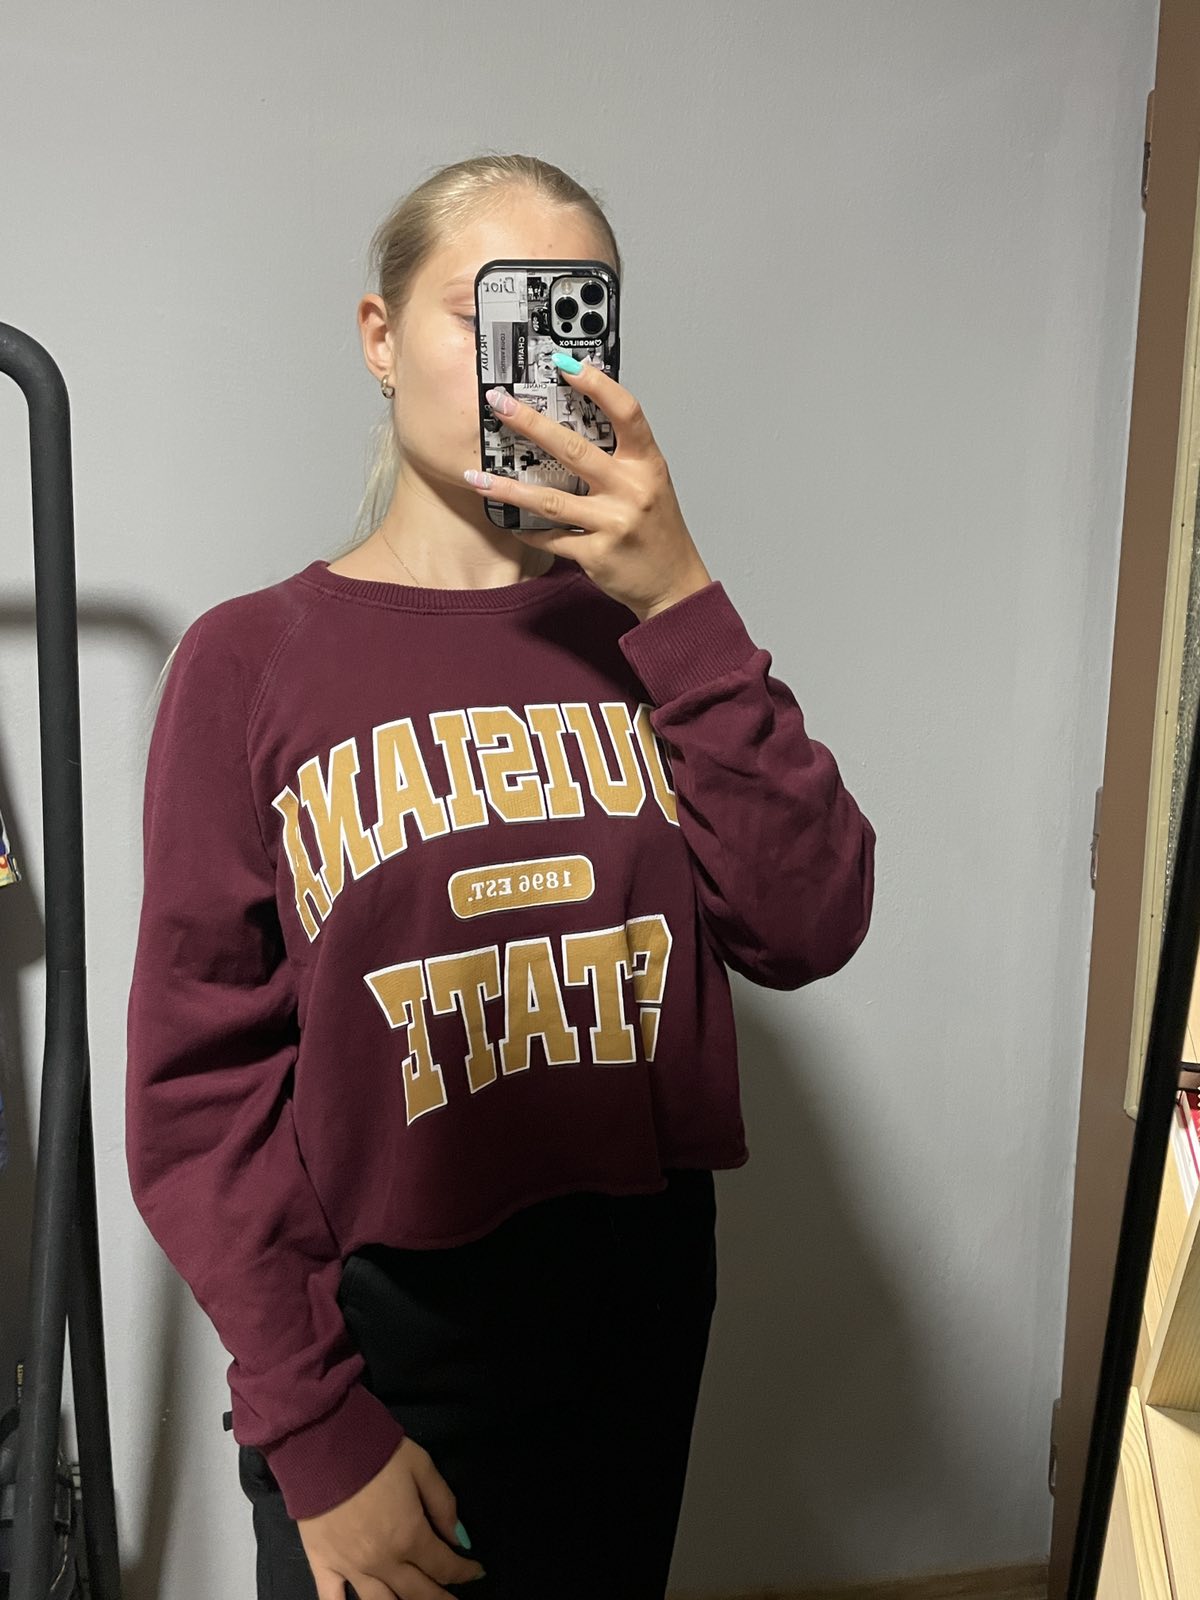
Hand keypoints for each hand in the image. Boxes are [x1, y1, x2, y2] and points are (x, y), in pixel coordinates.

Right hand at [297, 1435, 485, 1598]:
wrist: (324, 1445)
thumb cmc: (376, 1453)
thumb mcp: (422, 1467)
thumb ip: (443, 1504)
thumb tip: (460, 1538)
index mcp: (409, 1537)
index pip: (444, 1565)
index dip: (464, 1571)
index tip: (476, 1572)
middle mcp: (383, 1561)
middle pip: (418, 1593)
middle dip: (441, 1599)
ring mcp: (350, 1568)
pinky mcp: (322, 1565)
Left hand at [468, 361, 712, 622]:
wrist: (674, 583)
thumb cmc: (657, 531)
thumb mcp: (650, 483)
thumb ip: (621, 455)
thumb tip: (580, 419)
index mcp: (647, 464)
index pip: (626, 412)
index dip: (597, 384)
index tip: (565, 364)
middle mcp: (632, 490)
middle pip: (574, 450)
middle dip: (530, 424)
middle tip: (499, 405)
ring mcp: (613, 523)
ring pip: (551, 500)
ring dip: (509, 487)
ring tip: (478, 477)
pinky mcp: (597, 554)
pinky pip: (552, 537)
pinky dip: (528, 529)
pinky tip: (509, 521)